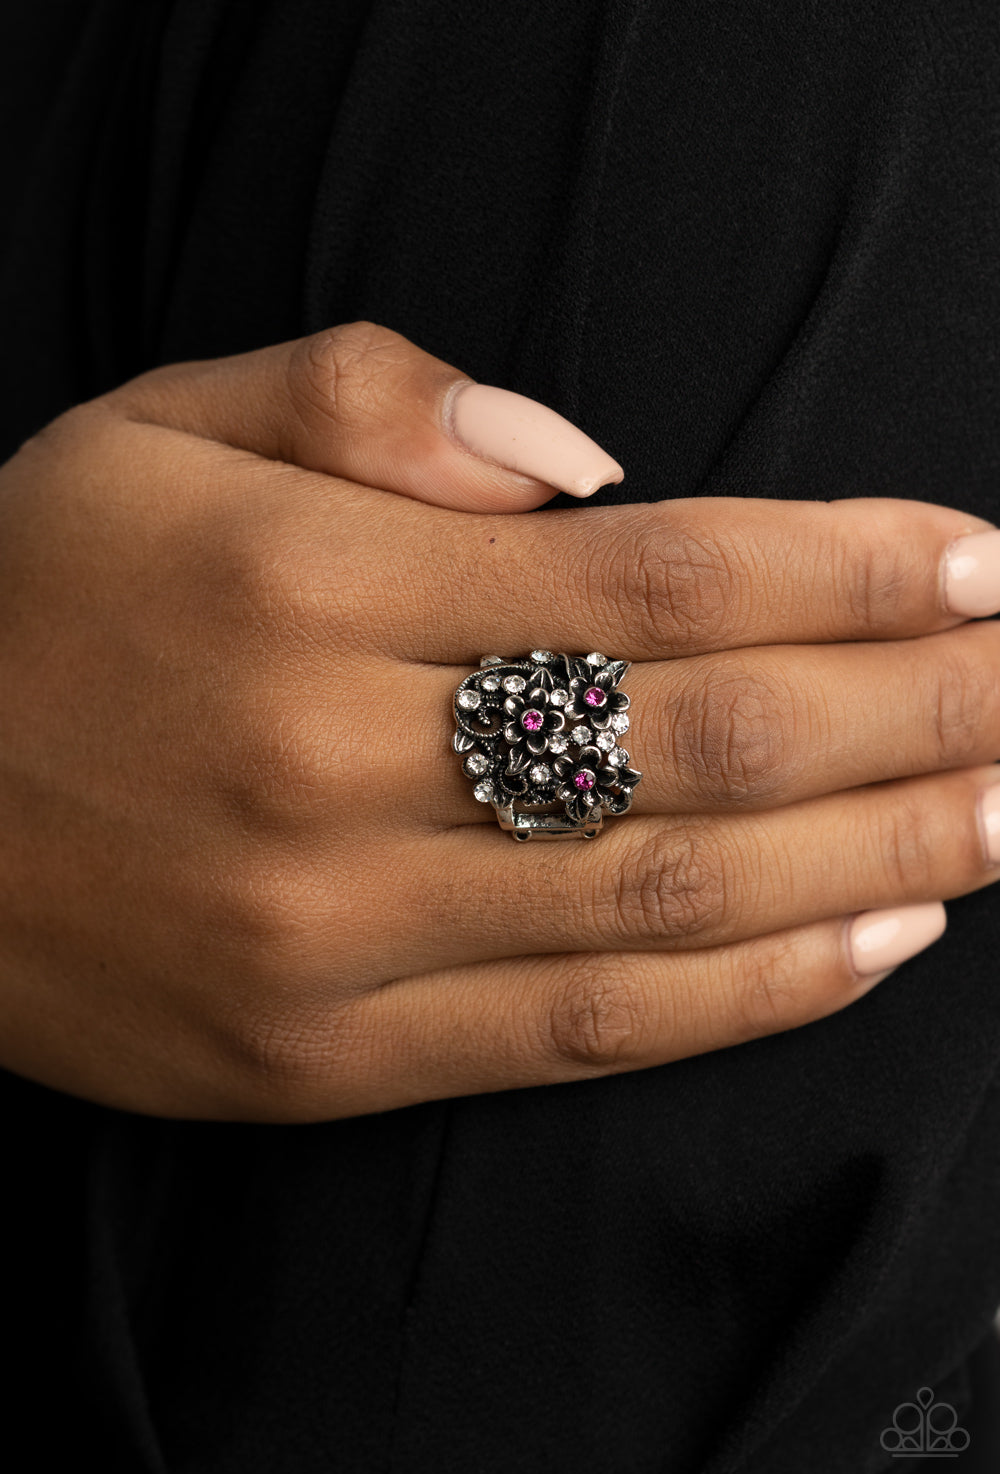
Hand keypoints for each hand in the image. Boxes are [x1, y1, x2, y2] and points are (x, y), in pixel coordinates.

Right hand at [1, 322, 998, 1121]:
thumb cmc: (27, 604)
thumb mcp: (148, 430)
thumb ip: (364, 398)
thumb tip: (588, 460)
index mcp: (301, 580)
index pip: (651, 571)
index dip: (841, 566)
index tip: (975, 562)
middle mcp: (332, 763)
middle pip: (700, 735)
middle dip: (912, 705)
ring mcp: (330, 935)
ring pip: (669, 896)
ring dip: (879, 850)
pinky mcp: (321, 1060)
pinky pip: (578, 1031)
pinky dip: (750, 992)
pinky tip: (878, 941)